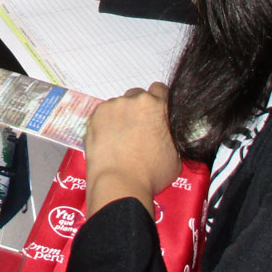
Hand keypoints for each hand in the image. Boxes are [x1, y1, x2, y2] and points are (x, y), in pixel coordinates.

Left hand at [84, 82, 181, 217]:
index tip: (154, 112)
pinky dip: (105, 123)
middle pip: (137, 96)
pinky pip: (103, 114)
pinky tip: (109, 140)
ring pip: (119, 105)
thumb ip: (170, 135)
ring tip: (120, 139)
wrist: (120, 182)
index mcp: (158, 106)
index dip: (158, 101)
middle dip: (138, 109)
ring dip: (121, 116)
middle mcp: (135, 101)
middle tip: (136, 129)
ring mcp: (113, 106)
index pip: (159, 89)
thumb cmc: (150, 173)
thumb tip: (167, 133)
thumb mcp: (175, 155)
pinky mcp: (96, 115)